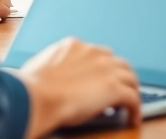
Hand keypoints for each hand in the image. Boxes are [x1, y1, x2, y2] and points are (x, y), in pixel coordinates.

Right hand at [16, 37, 140, 138]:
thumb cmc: (29, 87)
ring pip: (130, 77)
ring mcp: (106, 70)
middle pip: (117, 62)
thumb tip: (48, 76)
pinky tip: (133, 118)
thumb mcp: (38, 66)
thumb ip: (50, 66)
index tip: (99, 78)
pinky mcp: (114, 89)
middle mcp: (94, 54)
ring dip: (131, 90)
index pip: (96, 53)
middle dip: (119, 75)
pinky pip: (133, 98)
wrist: (35, 97)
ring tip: (129, 104)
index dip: (100, 67)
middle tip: (117, 89)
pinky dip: (136, 108)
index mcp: (74, 46)